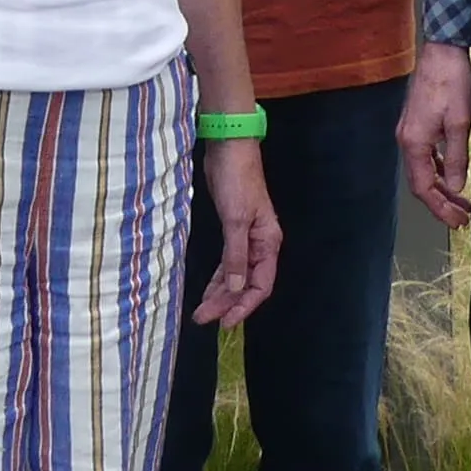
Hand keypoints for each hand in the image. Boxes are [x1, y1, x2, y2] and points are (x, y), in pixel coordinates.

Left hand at [194, 138, 281, 325]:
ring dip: (221, 293)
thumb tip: (234, 289)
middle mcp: (261, 245)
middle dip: (227, 303)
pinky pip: (227, 262)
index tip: (224, 322)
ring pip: (236, 275)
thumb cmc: (237, 182)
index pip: (260, 286)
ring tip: (202, 311)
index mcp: (268, 244)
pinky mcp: (233, 230)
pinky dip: (218, 277)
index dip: (243, 306)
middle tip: (203, 318)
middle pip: (247, 284)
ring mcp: (247, 238)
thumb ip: (235, 256)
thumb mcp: (236, 220)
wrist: (229, 149)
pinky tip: (209, 289)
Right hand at [397, 42, 470, 228]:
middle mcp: (407, 139)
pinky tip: (452, 174)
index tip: (459, 221)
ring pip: (423, 169)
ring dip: (441, 187)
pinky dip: (438, 170)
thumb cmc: (452, 82)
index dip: (440, 208)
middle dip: (441, 202)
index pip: (423, 187)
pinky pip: (425, 155)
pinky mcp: (417, 123)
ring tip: (462, 201)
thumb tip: (456, 187)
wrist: (443, 50)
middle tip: (463, 217)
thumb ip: (456, 157)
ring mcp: (410, 131)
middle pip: (420, 182)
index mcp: (414, 142)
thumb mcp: (460, 123)